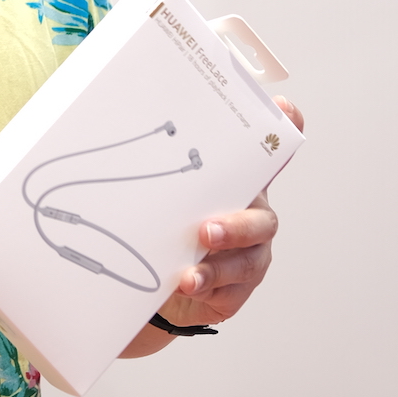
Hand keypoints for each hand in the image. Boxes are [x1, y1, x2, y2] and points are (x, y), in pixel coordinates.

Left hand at [159, 97, 303, 328]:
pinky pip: (231, 288)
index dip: (284, 131)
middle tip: (206, 231)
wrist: (162, 283)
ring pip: (248, 258)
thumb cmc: (166, 229)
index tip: (284, 108)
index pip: (267, 154)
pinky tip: (188, 284)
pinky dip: (209, 286)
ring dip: (219, 265)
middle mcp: (250, 216)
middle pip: (260, 216)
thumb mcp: (163, 193)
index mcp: (235, 185)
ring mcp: (250, 253)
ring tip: (191, 273)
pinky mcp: (239, 287)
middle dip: (237, 225)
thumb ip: (155, 166)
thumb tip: (113, 122)